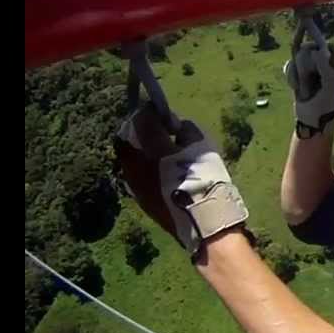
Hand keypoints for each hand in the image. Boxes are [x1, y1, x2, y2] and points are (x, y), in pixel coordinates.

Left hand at [114, 106, 248, 256]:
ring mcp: (133, 182)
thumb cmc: (206, 180)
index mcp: (150, 147)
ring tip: (156, 148)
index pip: (141, 119)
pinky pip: (133, 173)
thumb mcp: (202, 146)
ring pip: (127, 156)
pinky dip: (141, 165)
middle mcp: (134, 162)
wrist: (203, 222)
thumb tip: (174, 125)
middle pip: (127, 137)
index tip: (160, 110)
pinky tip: (157, 168)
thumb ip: (185, 129)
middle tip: (155, 127)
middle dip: (139, 129)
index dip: (150, 111)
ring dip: (138, 148)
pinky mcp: (138, 197)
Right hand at [283, 18, 333, 135]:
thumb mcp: (330, 86)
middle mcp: (325, 61)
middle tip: (311, 82)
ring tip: (306, 89)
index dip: (316, 56)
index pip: (324, 47)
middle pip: (307, 49)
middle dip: (305, 67)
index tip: (315, 70)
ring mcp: (311, 66)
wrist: (312, 122)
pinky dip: (292, 78)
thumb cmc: (326, 105)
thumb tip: (317, 50)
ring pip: (296, 57)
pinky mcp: (299, 72)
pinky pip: (289, 65)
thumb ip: (326, 67)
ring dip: (299, 75)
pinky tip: (297, 88)